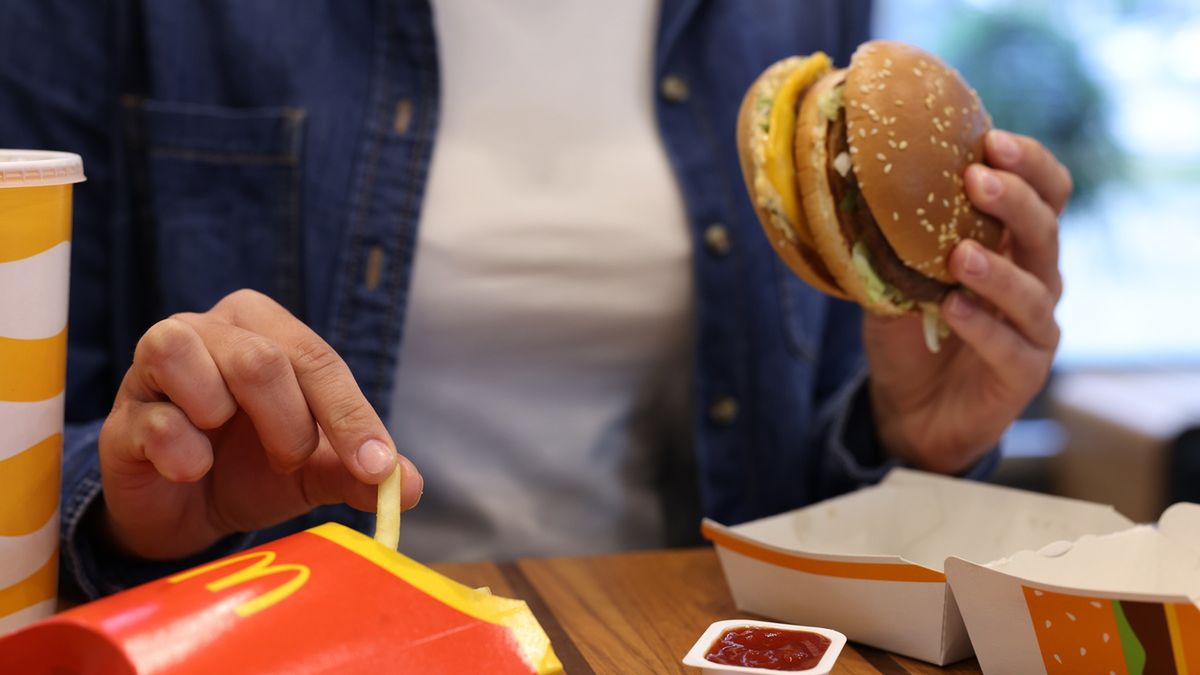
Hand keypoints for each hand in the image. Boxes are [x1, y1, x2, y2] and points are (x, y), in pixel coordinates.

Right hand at [96, 289, 423, 559]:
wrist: (186, 509)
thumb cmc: (254, 466)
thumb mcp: (316, 469)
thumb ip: (360, 471)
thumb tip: (407, 487)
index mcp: (266, 328)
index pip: (318, 360)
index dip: (351, 417)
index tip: (377, 467)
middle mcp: (209, 329)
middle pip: (260, 358)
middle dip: (289, 424)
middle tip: (292, 461)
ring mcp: (155, 366)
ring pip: (185, 355)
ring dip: (222, 414)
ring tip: (225, 448)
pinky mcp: (123, 414)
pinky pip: (151, 418)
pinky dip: (181, 451)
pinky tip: (190, 469)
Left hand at [864, 129, 1071, 472]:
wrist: (910, 411)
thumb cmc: (909, 334)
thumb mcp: (892, 278)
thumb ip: (891, 238)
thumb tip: (849, 181)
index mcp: (1013, 244)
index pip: (1045, 192)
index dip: (1028, 163)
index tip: (991, 139)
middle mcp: (1036, 279)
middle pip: (1046, 230)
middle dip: (1014, 200)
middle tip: (977, 180)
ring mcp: (1035, 328)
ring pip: (1035, 291)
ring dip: (998, 269)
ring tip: (960, 254)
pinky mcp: (1023, 374)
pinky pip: (1012, 347)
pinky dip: (983, 326)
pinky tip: (953, 309)